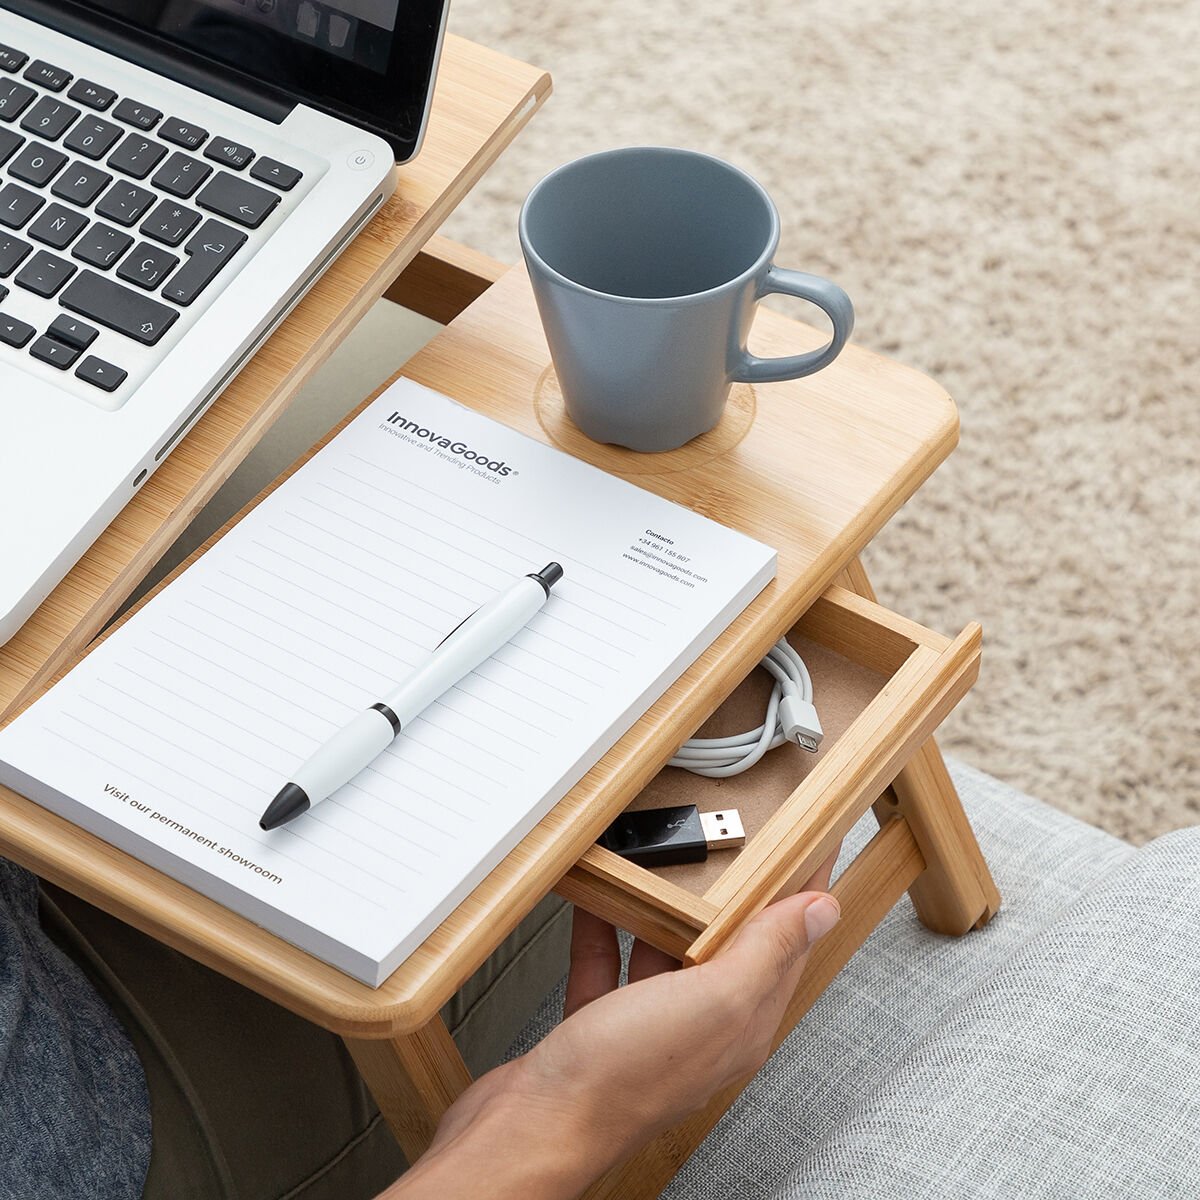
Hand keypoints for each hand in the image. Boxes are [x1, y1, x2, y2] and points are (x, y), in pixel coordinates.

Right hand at [386, 852, 839, 1199]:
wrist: (530, 1126)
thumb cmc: (617, 1080)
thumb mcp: (712, 1000)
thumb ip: (765, 953)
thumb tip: (819, 912)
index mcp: (740, 1024)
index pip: (786, 947)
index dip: (800, 893)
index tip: (808, 846)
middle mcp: (698, 1027)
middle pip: (729, 945)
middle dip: (735, 894)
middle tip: (737, 843)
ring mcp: (647, 1026)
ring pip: (668, 951)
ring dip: (667, 908)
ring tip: (665, 863)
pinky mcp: (598, 1026)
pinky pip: (609, 962)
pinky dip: (606, 926)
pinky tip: (600, 900)